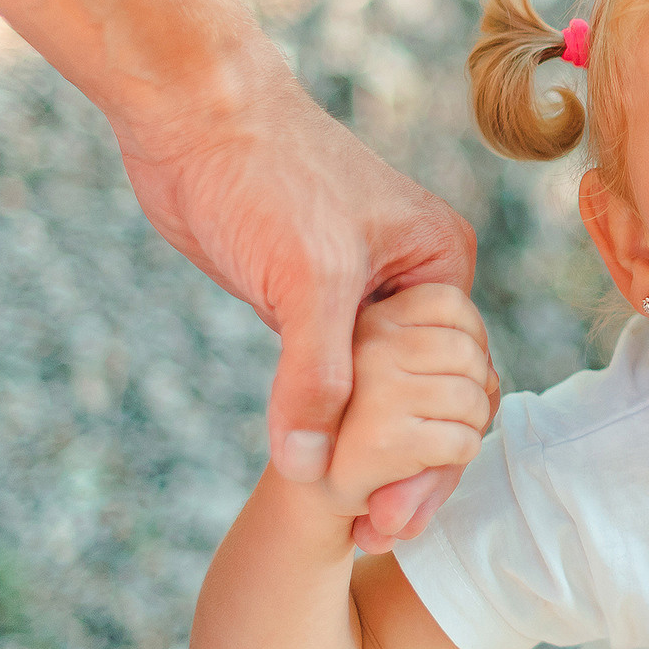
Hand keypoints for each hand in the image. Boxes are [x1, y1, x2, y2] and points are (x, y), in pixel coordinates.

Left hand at [111, 48, 494, 543]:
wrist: (192, 112)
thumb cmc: (267, 174)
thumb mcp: (306, 280)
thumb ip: (315, 377)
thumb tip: (310, 470)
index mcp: (440, 266)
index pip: (456, 385)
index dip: (432, 458)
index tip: (395, 520)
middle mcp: (409, 283)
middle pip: (423, 399)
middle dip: (406, 468)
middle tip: (375, 536)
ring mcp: (355, 294)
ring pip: (373, 394)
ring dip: (364, 453)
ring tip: (352, 523)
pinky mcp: (300, 301)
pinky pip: (327, 380)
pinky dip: (324, 426)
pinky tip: (312, 473)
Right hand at [316, 284, 493, 553]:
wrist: (316, 492)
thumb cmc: (368, 427)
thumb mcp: (397, 371)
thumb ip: (441, 350)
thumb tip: (492, 375)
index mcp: (368, 319)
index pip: (450, 303)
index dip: (470, 340)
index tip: (454, 372)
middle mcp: (367, 347)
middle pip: (468, 351)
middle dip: (475, 388)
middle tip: (449, 414)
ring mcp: (375, 391)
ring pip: (471, 397)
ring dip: (470, 425)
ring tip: (438, 438)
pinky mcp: (384, 439)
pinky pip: (462, 440)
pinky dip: (460, 455)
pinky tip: (431, 460)